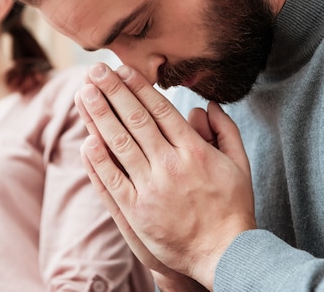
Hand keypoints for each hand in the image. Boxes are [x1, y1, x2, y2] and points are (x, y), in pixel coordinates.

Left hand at [75, 63, 255, 289]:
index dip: (138, 87)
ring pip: (120, 144)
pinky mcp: (137, 211)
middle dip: (113, 92)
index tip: (122, 70)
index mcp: (195, 150)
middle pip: (135, 120)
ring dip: (99, 116)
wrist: (224, 253)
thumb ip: (226, 130)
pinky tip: (86, 139)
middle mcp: (171, 164)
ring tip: (84, 94)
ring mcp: (151, 187)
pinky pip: (112, 180)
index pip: (160, 109)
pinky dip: (98, 160)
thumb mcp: (240, 164)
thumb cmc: (233, 208)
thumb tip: (206, 104)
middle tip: (95, 71)